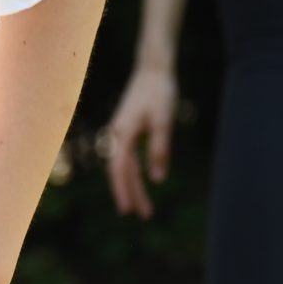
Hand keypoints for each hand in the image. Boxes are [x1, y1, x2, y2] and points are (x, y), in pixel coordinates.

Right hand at [101, 64, 177, 217]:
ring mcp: (121, 130)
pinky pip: (128, 156)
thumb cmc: (160, 92)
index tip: (128, 211)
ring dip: (134, 185)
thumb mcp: (164, 122)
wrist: (153, 68)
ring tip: (146, 206)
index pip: (120, 169)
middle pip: (121, 170)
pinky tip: (143, 179)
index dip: (124, 191)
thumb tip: (157, 179)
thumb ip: (160, 149)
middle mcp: (117, 133)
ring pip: (125, 164)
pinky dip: (134, 171)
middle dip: (131, 193)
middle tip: (144, 215)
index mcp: (123, 132)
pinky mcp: (127, 127)